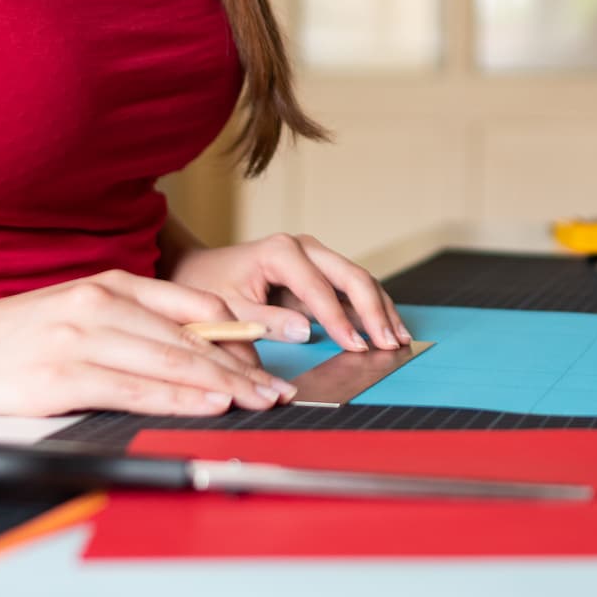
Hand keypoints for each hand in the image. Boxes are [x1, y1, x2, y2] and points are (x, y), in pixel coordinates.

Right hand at [0, 269, 295, 419]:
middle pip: (191, 337)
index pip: (193, 304)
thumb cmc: (4, 339)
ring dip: (225, 384)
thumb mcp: (73, 312)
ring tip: (261, 400)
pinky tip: (210, 403)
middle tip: (282, 387)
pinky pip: (136, 388)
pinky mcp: (62, 376)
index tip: (277, 347)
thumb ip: (128, 322)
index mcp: (107, 285)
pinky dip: (179, 397)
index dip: (241, 329)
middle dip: (245, 364)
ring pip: (172, 361)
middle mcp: (99, 304)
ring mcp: (81, 339)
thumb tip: (191, 347)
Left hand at [166, 233, 409, 351]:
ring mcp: (315, 258)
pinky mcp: (319, 273)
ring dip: (381, 309)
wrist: (199, 271)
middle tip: (389, 343)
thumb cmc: (208, 287)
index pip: (319, 288)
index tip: (357, 348)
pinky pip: (351, 290)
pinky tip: (386, 329)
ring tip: (398, 339)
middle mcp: (304, 248)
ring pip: (359, 280)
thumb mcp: (227, 309)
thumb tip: (307, 331)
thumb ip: (265, 321)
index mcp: (280, 252)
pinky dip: (371, 309)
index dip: (340, 320)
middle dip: (374, 311)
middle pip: (351, 276)